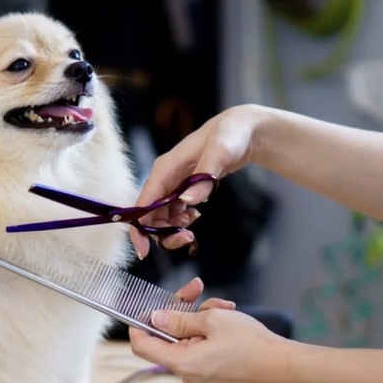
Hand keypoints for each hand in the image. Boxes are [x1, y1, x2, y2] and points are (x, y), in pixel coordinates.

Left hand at [128, 277, 292, 382]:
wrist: (282, 364)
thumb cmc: (251, 344)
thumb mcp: (212, 320)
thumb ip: (179, 319)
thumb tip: (156, 318)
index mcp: (183, 363)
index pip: (142, 346)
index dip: (140, 324)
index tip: (147, 307)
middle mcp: (187, 374)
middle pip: (167, 338)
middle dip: (182, 311)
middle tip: (195, 289)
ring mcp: (200, 376)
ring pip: (187, 339)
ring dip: (201, 318)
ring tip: (224, 307)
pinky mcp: (212, 374)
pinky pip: (200, 348)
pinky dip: (209, 332)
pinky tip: (228, 319)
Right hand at [130, 104, 263, 257]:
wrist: (242, 130)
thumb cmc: (230, 135)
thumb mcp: (220, 153)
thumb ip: (203, 179)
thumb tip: (187, 201)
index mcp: (165, 168)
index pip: (143, 203)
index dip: (140, 229)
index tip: (145, 251)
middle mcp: (164, 177)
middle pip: (150, 215)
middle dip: (164, 232)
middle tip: (188, 238)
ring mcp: (172, 184)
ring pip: (162, 216)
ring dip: (174, 226)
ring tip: (195, 219)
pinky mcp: (182, 188)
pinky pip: (173, 212)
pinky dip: (182, 219)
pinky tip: (196, 214)